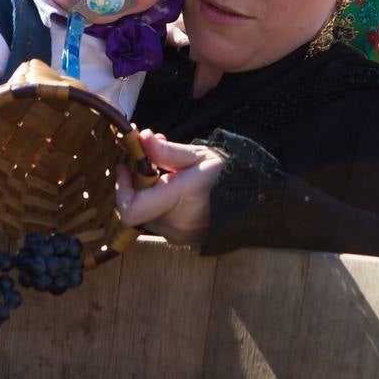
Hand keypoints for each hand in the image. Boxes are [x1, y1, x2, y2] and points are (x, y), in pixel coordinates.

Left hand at [116, 129, 224, 244]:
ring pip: (147, 214)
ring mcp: (178, 236)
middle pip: (137, 207)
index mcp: (177, 201)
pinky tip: (175, 188)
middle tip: (149, 160)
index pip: (130, 209)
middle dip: (138, 184)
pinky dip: (160, 205)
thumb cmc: (228, 174)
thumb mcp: (198, 156)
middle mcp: (174, 224)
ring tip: (167, 172)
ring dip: (149, 193)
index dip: (122, 188)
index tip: (124, 168)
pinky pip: (160, 222)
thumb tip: (141, 137)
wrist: (256, 200)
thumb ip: (166, 151)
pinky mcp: (182, 240)